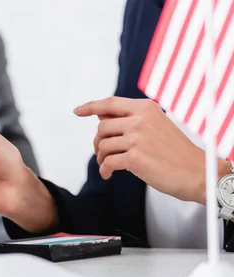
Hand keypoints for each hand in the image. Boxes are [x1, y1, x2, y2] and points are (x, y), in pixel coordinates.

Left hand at [75, 97, 230, 203]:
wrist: (198, 173)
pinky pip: (108, 162)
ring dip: (100, 156)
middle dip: (98, 142)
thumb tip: (101, 117)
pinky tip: (108, 174)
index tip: (78, 111)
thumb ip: (130, 119)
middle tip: (102, 152)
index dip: (90, 106)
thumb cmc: (177, 151)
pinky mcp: (135, 158)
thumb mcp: (156, 125)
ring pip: (103, 145)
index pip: (109, 103)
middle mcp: (140, 120)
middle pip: (102, 127)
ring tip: (106, 163)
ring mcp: (137, 138)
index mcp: (145, 108)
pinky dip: (104, 169)